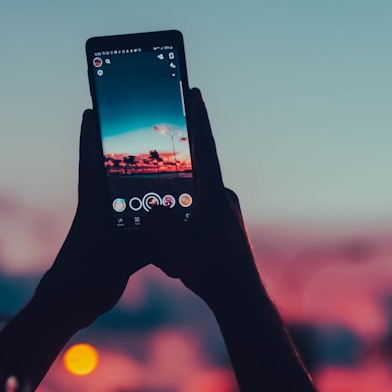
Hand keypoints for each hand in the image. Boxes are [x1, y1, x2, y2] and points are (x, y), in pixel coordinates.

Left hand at [35, 109, 149, 326]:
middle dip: (118, 153)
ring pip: (122, 196)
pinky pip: (131, 221)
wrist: (69, 305)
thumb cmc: (85, 279)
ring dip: (135, 183)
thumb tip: (171, 226)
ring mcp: (103, 227)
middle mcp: (97, 211)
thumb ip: (144, 241)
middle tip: (135, 128)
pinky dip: (145, 214)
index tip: (92, 111)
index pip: (90, 164)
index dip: (91, 138)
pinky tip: (162, 212)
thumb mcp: (119, 259)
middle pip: (108, 173)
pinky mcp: (110, 243)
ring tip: (161, 167)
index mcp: (93, 208)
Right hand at [148, 89, 265, 308]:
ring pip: (193, 202)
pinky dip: (184, 231)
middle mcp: (223, 199)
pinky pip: (198, 219)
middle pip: (194, 176)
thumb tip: (150, 205)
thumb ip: (161, 221)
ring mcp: (226, 213)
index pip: (204, 148)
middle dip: (175, 177)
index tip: (194, 92)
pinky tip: (176, 257)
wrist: (241, 300)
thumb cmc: (211, 273)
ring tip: (171, 246)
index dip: (197, 119)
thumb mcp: (177, 247)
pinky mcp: (225, 227)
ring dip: (177, 215)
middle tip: (163, 176)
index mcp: (213, 195)